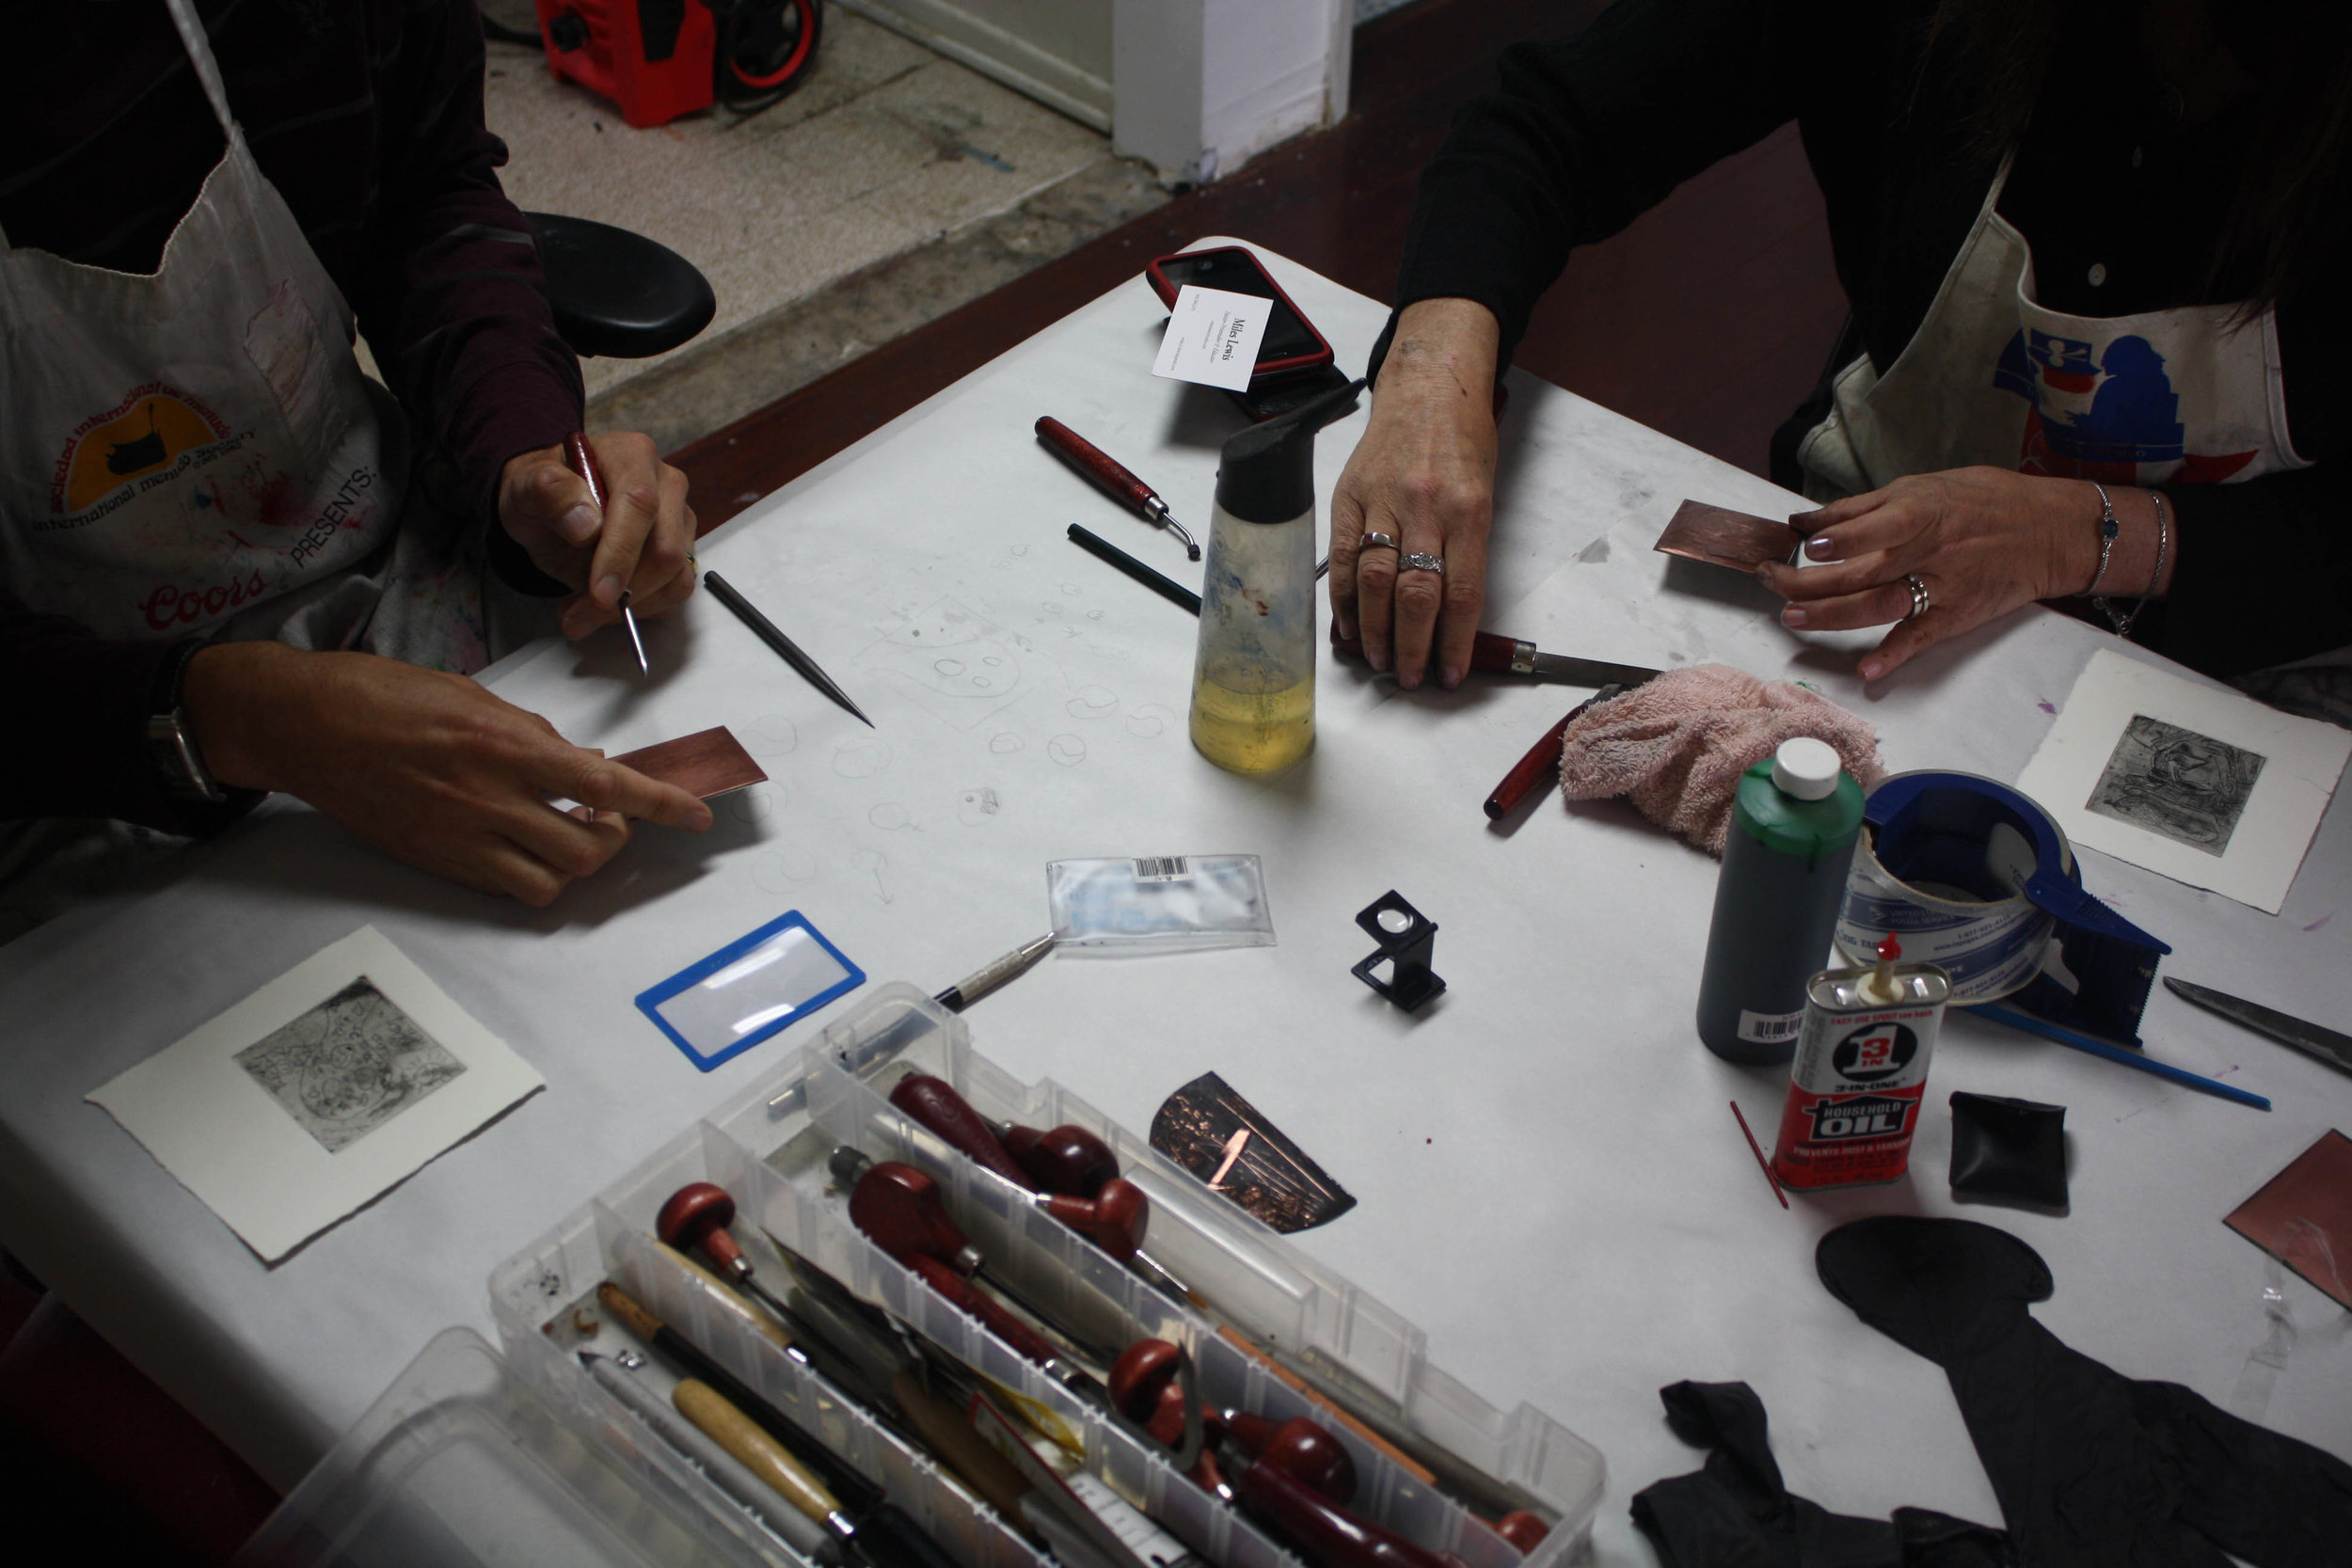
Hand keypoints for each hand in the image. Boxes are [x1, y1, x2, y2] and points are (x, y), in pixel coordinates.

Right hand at [184, 642, 712, 905]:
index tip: (697, 817)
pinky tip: (524, 844)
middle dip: (616, 838)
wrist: (307, 725)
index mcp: (507, 746)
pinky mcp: (435, 862)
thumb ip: (533, 734)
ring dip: (574, 865)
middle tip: (609, 815)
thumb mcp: (474, 697)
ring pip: (550, 883)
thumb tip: (584, 764)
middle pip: (588, 849)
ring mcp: (461, 837)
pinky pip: (503, 888)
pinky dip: (530, 874)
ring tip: (567, 833)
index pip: (607, 784)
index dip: (661, 805)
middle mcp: (491, 798)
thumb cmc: (387, 695)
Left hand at [497, 431, 698, 640]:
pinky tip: (604, 608)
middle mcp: (666, 485)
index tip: (599, 593)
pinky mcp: (682, 552)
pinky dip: (642, 611)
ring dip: (633, 607)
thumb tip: (586, 526)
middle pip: (666, 549)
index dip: (622, 553)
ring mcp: (678, 521)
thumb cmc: (543, 494)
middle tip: (578, 616)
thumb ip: (550, 493)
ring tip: (583, 612)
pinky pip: (675, 592)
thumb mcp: (526, 486)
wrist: (551, 507)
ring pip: (677, 577)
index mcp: (632, 456)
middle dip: (626, 592)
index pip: (641, 505)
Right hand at [1329, 298, 1499, 688]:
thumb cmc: (1462, 441)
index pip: (1461, 592)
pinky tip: (1348, 625)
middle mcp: (1426, 507)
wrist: (1428, 384)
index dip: (1453, 642)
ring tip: (1380, 661)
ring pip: (1373, 582)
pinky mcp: (1349, 495)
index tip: (1449, 675)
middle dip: (1413, 646)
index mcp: (1468, 510)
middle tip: (1410, 678)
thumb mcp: (1483, 493)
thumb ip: (1465, 551)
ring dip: (1375, 630)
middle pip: (1415, 594)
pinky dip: (1342, 597)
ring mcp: (1383, 500)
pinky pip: (1340, 557)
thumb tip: (1448, 617)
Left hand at [1760, 467, 2130, 679]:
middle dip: (1812, 580)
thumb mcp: (1926, 486)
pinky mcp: (1957, 614)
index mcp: (1924, 511)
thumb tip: (1807, 520)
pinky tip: (1867, 670)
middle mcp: (1933, 550)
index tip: (1806, 545)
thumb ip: (1863, 507)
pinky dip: (1894, 655)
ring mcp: (1945, 586)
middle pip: (1864, 571)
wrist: (2054, 530)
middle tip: (1773, 582)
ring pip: (1881, 605)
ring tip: (1793, 617)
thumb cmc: (1986, 501)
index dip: (1841, 538)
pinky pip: (1921, 637)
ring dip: (1834, 615)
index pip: (1878, 526)